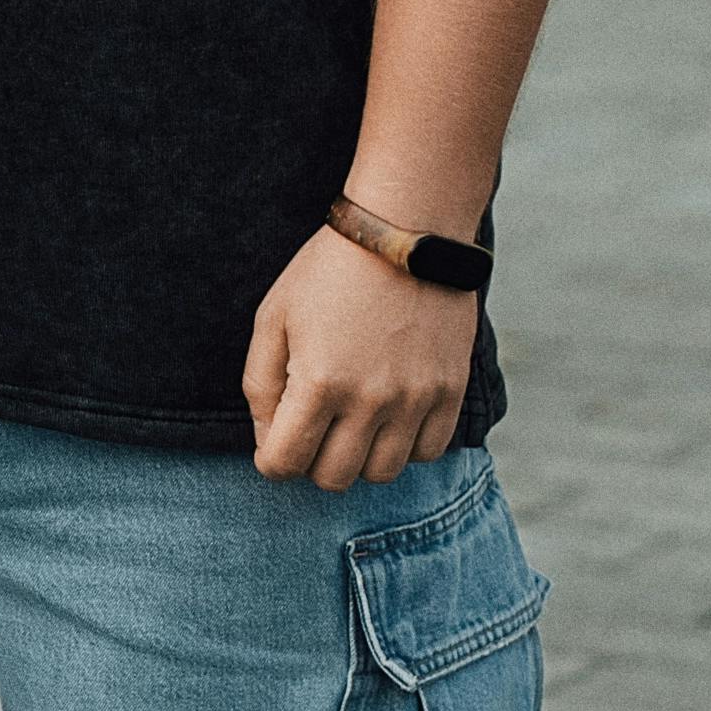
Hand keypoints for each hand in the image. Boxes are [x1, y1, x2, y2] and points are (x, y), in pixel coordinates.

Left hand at [242, 222, 479, 489]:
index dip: (271, 461)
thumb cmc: (329, 272)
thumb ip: (261, 385)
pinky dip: (404, 447)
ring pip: (382, 473)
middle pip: (334, 477)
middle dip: (312, 462)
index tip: (274, 446)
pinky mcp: (450, 391)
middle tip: (312, 431)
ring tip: (351, 423)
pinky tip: (390, 418)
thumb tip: (267, 440)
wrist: (405, 233)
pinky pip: (427, 452)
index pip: (285, 463)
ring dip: (359, 458)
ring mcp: (415, 399)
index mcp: (318, 382)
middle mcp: (370, 400)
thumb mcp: (273, 318)